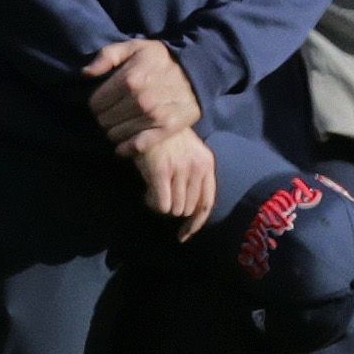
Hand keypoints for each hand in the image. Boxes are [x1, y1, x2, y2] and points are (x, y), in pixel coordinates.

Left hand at [86, 36, 199, 150]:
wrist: (198, 70)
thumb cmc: (162, 59)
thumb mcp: (134, 47)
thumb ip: (107, 56)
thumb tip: (86, 74)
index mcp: (129, 79)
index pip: (95, 104)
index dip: (96, 104)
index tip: (103, 103)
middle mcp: (139, 99)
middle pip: (104, 120)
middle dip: (104, 118)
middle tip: (113, 114)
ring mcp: (154, 116)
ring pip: (117, 134)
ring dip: (114, 132)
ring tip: (120, 126)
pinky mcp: (167, 128)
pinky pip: (137, 146)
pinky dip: (126, 148)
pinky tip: (122, 147)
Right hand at [132, 126, 217, 240]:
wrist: (147, 118)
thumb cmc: (166, 139)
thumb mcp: (188, 155)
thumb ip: (194, 179)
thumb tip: (189, 213)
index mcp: (206, 164)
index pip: (206, 203)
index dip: (195, 224)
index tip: (183, 235)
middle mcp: (197, 167)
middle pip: (187, 209)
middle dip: (172, 207)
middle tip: (160, 195)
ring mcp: (180, 169)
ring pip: (173, 209)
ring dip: (161, 205)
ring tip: (152, 189)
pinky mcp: (161, 171)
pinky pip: (161, 205)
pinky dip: (152, 203)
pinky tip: (147, 191)